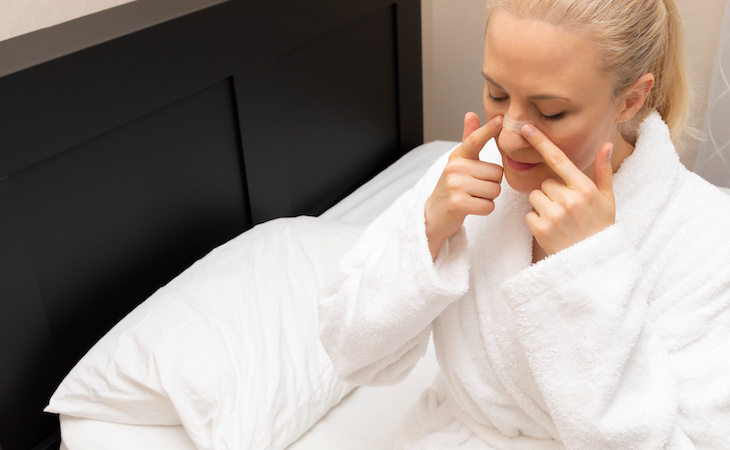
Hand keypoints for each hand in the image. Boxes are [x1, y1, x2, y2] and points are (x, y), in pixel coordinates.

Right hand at [425, 113, 503, 258]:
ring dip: (488, 197)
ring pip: (494, 190)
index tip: (501, 119)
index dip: (489, 130)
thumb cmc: (453, 187)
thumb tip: (471, 114)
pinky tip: (472, 207)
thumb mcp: (459, 162)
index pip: (475, 140)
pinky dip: (484, 209)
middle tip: (475, 188)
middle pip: (496, 173)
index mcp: (458, 156)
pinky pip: (488, 206)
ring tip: (473, 197)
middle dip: (492, 184)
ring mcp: (455, 186)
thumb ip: (469, 140)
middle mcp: (454, 168)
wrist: (434, 214)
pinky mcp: (458, 204)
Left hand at [521, 124, 614, 256]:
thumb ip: (603, 171)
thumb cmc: (600, 227)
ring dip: (543, 206)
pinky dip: (537, 221)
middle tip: (567, 210)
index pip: (559, 160)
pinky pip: (529, 214)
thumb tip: (607, 145)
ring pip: (535, 196)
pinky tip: (552, 229)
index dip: (541, 142)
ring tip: (560, 220)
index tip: (527, 127)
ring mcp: (553, 215)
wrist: (592, 263)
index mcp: (584, 188)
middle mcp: (568, 199)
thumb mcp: (607, 199)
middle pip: (545, 183)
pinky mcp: (540, 229)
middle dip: (552, 193)